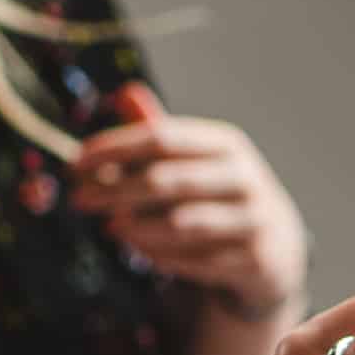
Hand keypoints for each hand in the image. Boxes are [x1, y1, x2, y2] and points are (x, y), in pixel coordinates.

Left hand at [70, 99, 308, 317]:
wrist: (279, 244)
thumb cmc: (222, 194)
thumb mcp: (199, 158)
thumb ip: (162, 131)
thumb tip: (125, 92)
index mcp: (226, 144)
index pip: (161, 137)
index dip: (114, 148)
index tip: (75, 163)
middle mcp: (244, 178)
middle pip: (167, 180)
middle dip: (115, 190)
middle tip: (78, 200)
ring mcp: (253, 221)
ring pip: (181, 224)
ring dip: (138, 227)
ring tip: (109, 227)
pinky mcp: (254, 261)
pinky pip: (197, 262)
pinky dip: (162, 257)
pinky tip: (139, 251)